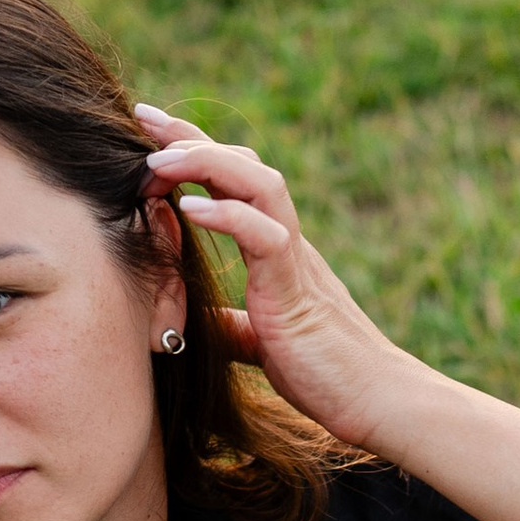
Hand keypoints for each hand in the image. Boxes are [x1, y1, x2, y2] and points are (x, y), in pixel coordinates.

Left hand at [133, 105, 414, 448]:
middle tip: (142, 117)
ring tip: (159, 161)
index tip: (147, 130)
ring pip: (259, 183)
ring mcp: (296, 260)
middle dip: (191, 137)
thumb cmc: (326, 376)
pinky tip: (188, 207)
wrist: (376, 403)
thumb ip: (232, 329)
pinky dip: (227, 215)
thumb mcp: (261, 346)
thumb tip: (198, 328)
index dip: (192, 150)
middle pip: (242, 165)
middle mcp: (286, 242)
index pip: (232, 183)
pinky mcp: (297, 289)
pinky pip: (265, 236)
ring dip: (206, 163)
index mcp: (275, 252)